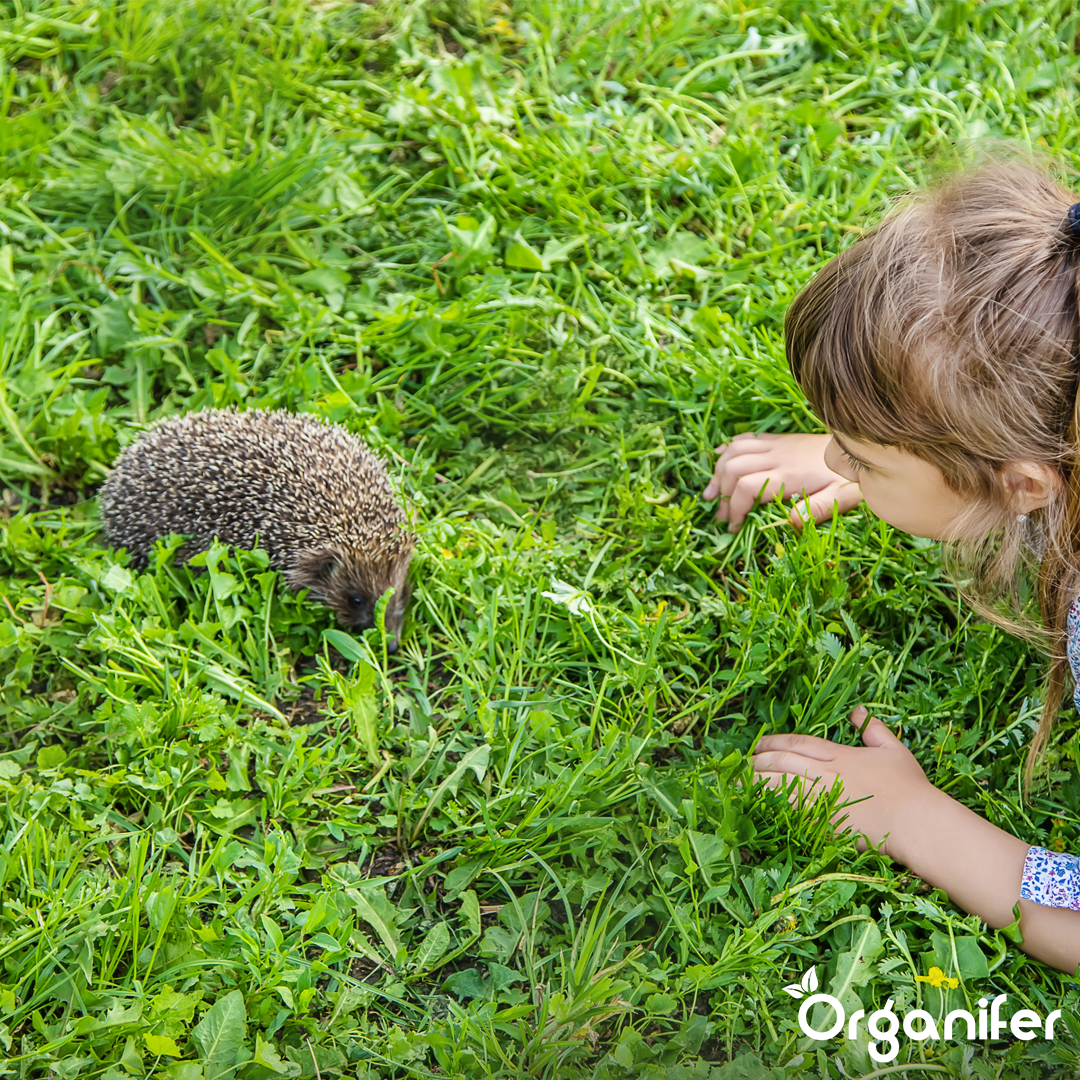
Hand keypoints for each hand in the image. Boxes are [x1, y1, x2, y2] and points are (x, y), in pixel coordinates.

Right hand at [702, 432, 861, 531]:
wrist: (860, 445)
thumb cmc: (850, 478)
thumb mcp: (840, 498)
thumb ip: (815, 510)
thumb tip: (789, 522)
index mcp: (789, 474)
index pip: (747, 487)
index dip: (734, 507)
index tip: (733, 526)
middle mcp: (777, 456)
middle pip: (733, 468)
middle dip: (720, 492)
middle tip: (720, 515)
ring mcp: (776, 445)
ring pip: (734, 451)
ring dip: (718, 471)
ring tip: (710, 492)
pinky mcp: (778, 440)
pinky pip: (745, 438)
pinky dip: (727, 450)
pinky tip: (719, 460)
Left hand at [752, 707, 934, 860]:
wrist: (917, 822)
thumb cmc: (910, 787)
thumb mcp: (893, 750)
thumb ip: (873, 730)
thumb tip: (859, 711)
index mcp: (839, 754)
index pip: (797, 744)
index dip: (773, 742)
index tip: (758, 745)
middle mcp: (826, 773)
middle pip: (782, 762)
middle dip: (758, 761)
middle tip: (741, 764)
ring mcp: (824, 798)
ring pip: (779, 785)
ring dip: (755, 783)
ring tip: (737, 784)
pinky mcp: (825, 823)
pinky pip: (790, 813)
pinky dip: (770, 809)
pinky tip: (755, 808)